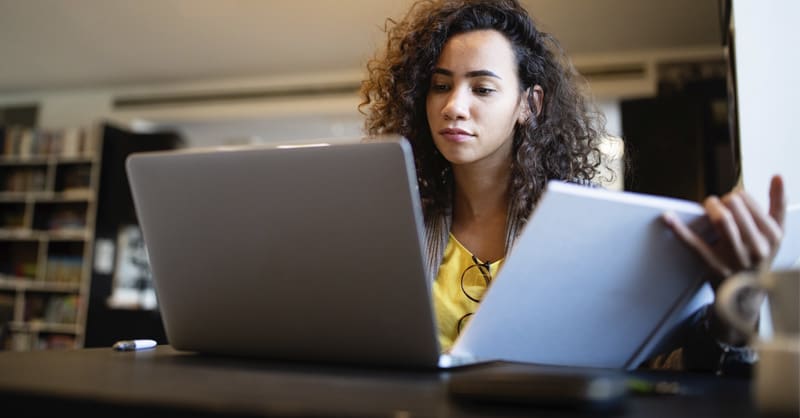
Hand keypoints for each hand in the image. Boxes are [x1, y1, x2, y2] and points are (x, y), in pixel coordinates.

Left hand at [662, 174, 785, 344]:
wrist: (746, 296)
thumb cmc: (757, 258)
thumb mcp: (774, 234)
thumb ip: (777, 205)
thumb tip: (778, 176)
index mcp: (772, 235)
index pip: (749, 201)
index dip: (736, 195)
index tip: (733, 199)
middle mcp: (757, 247)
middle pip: (735, 208)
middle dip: (723, 200)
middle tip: (718, 204)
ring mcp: (734, 257)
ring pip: (722, 221)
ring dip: (710, 206)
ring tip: (709, 206)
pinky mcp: (713, 265)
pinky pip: (694, 244)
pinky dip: (679, 229)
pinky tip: (668, 217)